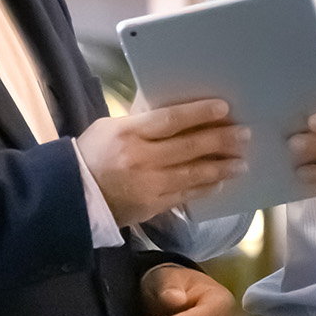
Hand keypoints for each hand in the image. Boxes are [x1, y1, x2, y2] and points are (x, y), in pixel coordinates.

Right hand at [79, 101, 248, 226]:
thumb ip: (143, 120)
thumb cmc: (92, 153)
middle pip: (188, 147)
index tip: (224, 109)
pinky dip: (204, 188)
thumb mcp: (111, 127)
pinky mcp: (151, 206)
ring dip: (220, 167)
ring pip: (192, 174)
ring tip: (242, 162)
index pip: (170, 120)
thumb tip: (178, 111)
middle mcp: (140, 159)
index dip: (199, 114)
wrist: (71, 194)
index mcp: (129, 133)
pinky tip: (220, 182)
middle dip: (220, 141)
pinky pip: (185, 196)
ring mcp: (147, 185)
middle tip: (244, 135)